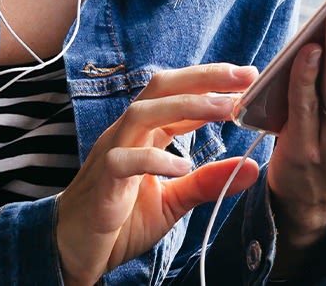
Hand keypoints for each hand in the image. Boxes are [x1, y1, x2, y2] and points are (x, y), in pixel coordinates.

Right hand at [55, 63, 262, 285]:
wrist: (73, 249)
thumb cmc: (120, 221)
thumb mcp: (173, 201)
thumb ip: (206, 182)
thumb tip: (252, 168)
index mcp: (142, 133)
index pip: (176, 94)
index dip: (211, 84)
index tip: (248, 78)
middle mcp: (126, 134)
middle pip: (160, 89)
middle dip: (203, 78)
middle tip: (245, 77)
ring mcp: (111, 153)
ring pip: (142, 114)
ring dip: (185, 107)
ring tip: (223, 109)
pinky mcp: (103, 183)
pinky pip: (124, 161)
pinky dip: (154, 159)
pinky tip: (183, 166)